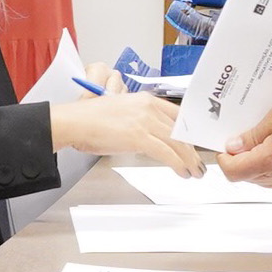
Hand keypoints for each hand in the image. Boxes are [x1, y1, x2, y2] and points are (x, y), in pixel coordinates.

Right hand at [51, 87, 201, 175]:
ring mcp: (144, 121)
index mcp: (145, 99)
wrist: (74, 122)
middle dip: (192, 149)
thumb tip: (152, 137)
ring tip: (194, 172)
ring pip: (178, 143)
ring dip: (189, 160)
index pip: (178, 115)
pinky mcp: (139, 137)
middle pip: (181, 130)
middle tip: (198, 162)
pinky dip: (178, 164)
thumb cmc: (91, 120)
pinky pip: (167, 153)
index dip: (190, 131)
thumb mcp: (122, 112)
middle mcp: (148, 107)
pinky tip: (182, 172)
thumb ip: (140, 120)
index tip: (195, 143)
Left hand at [221, 88, 271, 189]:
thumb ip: (253, 136)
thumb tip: (234, 146)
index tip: (227, 149)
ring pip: (265, 181)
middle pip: (248, 177)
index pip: (234, 172)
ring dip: (260, 166)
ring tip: (269, 143)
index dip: (225, 160)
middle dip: (243, 160)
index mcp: (271, 159)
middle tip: (247, 140)